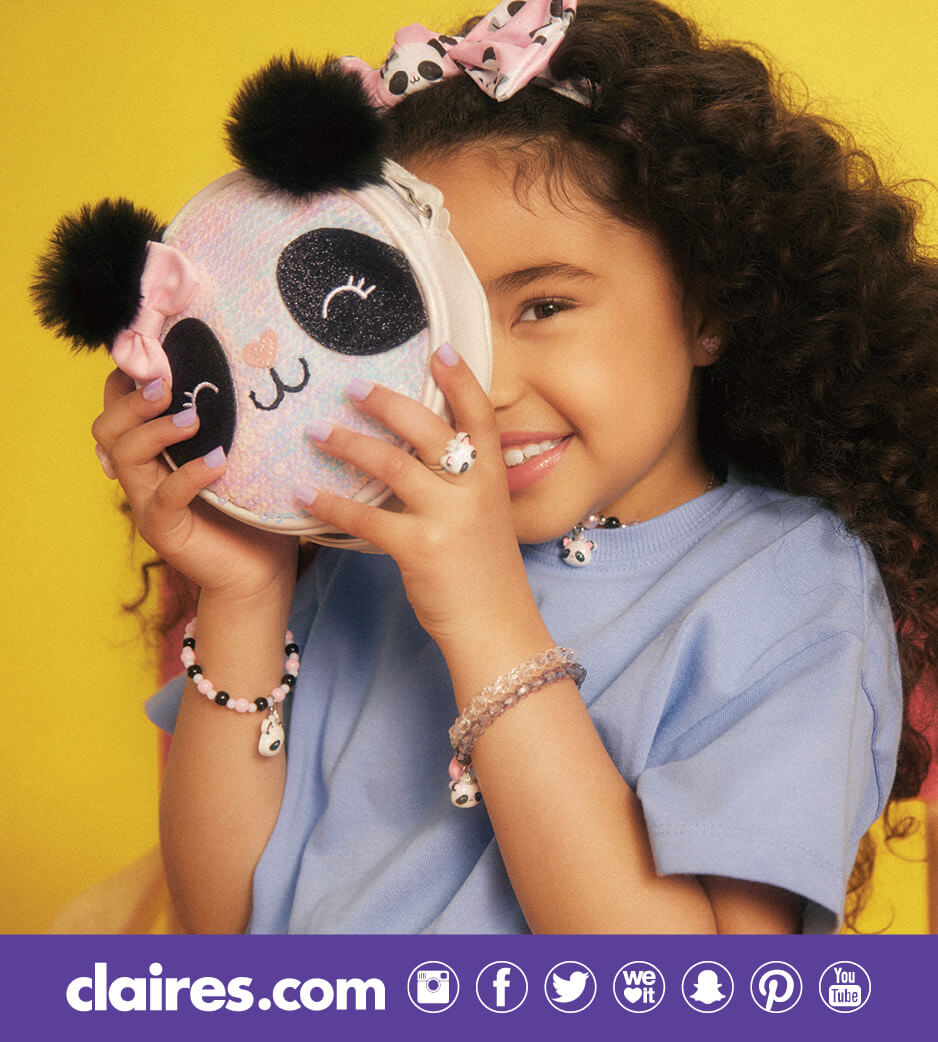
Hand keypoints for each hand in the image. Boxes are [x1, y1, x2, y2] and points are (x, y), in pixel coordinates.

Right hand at [92, 369, 297, 602]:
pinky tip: (218, 461)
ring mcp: (148, 501)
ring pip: (124, 454)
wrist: (262, 569)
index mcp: (154, 447)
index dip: (130, 376)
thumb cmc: (253, 505)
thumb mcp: (240, 451)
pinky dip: (188, 474)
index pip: (119, 402)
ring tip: (193, 420)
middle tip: (168, 386)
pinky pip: (162, 498)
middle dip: (132, 399)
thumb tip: (248, 359)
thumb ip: (229, 415)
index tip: (163, 355)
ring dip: (155, 430)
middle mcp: (143, 472)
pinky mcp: (164, 530)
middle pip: (107, 425)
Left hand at [295, 345, 534, 651]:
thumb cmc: (484, 570)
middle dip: (387, 404)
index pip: (480, 415)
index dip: (461, 379)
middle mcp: (473, 488)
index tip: (437, 349)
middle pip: (427, 429)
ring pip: (391, 464)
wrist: (495, 626)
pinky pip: (365, 517)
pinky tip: (303, 496)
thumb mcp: (484, 515)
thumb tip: (417, 452)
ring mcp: (448, 516)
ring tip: (315, 432)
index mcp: (493, 476)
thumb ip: (461, 482)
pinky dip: (330, 504)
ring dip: (348, 444)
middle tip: (351, 388)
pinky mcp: (419, 548)